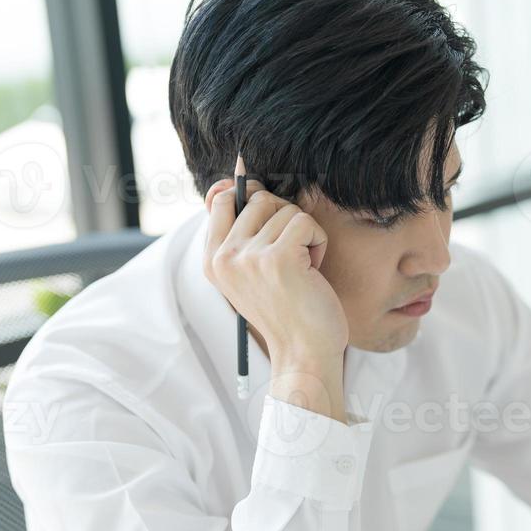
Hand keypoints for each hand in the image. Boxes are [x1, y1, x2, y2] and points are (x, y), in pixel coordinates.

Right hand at [204, 157, 347, 420]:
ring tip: (302, 267)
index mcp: (212, 260)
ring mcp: (247, 257)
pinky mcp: (276, 259)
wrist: (304, 352)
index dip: (250, 195)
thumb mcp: (254, 271)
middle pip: (258, 198)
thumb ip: (243, 231)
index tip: (272, 217)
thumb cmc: (289, 311)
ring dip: (305, 234)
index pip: (220, 199)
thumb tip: (238, 178)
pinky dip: (318, 241)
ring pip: (285, 209)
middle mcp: (223, 256)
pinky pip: (305, 222)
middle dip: (285, 219)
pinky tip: (314, 269)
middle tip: (292, 255)